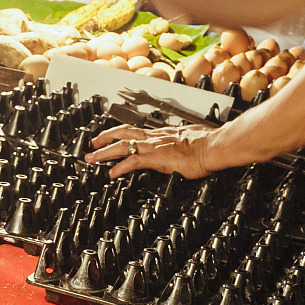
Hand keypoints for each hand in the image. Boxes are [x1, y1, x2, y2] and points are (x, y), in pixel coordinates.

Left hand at [86, 123, 223, 178]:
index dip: (120, 133)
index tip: (110, 136)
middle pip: (122, 132)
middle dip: (104, 137)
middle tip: (92, 144)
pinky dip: (119, 167)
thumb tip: (182, 148)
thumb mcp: (188, 142)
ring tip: (92, 158)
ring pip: (121, 145)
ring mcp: (153, 147)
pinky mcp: (156, 158)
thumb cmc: (206, 145)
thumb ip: (180, 144)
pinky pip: (132, 162)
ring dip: (104, 152)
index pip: (136, 130)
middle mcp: (154, 137)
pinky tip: (111, 173)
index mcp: (161, 133)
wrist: (213, 146)